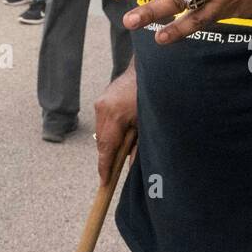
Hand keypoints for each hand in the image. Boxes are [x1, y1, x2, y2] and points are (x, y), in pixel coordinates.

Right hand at [95, 61, 136, 184]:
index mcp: (116, 116)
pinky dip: (108, 133)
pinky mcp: (101, 99)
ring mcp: (100, 102)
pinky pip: (102, 122)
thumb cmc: (151, 97)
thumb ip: (137, 148)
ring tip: (117, 155)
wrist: (147, 70)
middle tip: (109, 175)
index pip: (106, 148)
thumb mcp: (147, 126)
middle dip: (106, 159)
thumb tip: (130, 167)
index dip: (105, 167)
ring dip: (107, 145)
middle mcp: (104, 109)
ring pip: (100, 133)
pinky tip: (118, 137)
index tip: (104, 182)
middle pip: (101, 142)